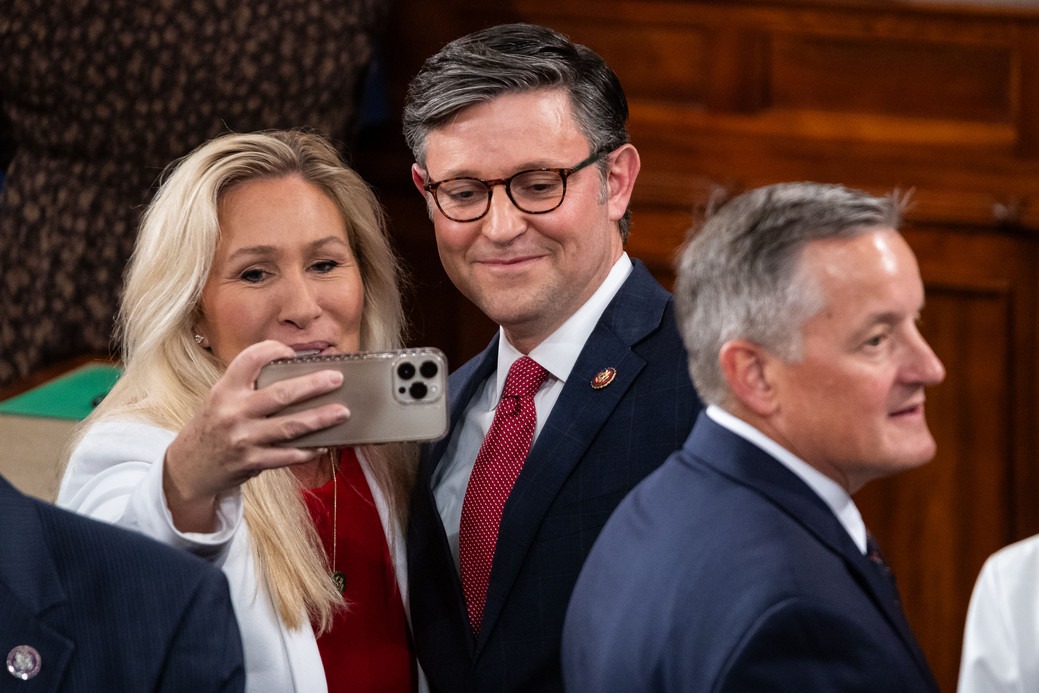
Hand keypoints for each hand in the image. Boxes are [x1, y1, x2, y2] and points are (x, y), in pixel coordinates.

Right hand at [163, 340, 348, 531]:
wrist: (188, 467)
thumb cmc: (213, 427)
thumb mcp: (221, 399)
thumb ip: (248, 387)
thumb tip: (295, 375)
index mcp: (225, 390)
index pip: (250, 360)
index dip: (273, 350)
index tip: (293, 352)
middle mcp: (233, 412)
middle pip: (281, 394)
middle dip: (313, 385)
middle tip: (336, 378)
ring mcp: (243, 439)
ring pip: (290, 426)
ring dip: (320, 418)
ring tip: (342, 412)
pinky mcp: (251, 462)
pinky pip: (288, 455)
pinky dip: (309, 449)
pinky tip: (325, 443)